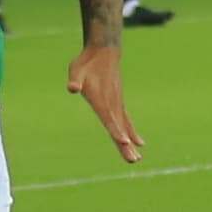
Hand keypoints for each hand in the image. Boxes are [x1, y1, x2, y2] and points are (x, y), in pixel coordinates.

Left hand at [69, 42, 146, 162]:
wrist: (104, 52)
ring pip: (125, 127)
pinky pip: (126, 121)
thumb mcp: (76, 69)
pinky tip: (139, 143)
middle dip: (125, 145)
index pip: (109, 118)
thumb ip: (75, 80)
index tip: (123, 142)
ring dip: (130, 144)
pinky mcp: (118, 103)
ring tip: (137, 160)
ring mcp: (117, 104)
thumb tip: (72, 87)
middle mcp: (112, 104)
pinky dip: (132, 132)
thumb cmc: (86, 63)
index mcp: (101, 99)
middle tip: (133, 160)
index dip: (115, 131)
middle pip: (120, 128)